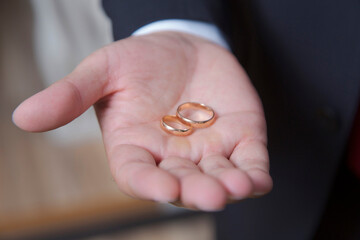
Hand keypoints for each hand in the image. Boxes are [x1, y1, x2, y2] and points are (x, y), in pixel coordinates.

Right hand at [13, 32, 271, 210]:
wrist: (183, 48)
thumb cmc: (140, 63)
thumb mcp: (103, 71)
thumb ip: (71, 95)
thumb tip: (22, 117)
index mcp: (136, 147)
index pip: (138, 175)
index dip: (148, 185)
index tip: (161, 188)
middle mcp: (171, 157)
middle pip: (182, 182)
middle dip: (196, 190)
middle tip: (209, 195)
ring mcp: (207, 151)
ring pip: (218, 178)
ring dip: (229, 186)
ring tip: (237, 187)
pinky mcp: (239, 139)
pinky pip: (248, 162)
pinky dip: (253, 174)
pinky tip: (257, 180)